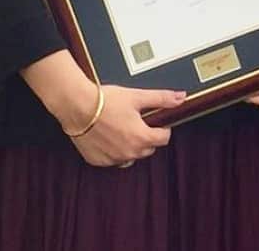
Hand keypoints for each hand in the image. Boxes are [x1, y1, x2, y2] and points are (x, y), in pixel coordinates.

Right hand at [69, 85, 185, 166]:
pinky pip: (113, 159)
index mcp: (141, 138)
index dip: (163, 128)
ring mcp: (112, 159)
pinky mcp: (97, 161)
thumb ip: (162, 99)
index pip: (164, 139)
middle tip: (138, 121)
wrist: (77, 106)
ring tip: (123, 127)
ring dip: (131, 145)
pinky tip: (109, 136)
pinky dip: (114, 150)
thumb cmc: (106, 101)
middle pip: (148, 148)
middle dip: (147, 136)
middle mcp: (128, 153)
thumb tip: (180, 97)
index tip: (157, 121)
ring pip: (131, 156)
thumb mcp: (138, 96)